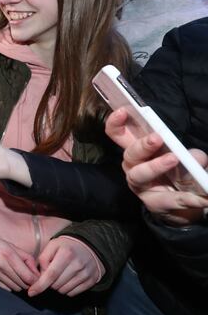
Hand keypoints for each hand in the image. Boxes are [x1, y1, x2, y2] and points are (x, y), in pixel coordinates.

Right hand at [0, 229, 38, 291]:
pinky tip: (8, 279)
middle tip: (28, 278)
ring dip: (19, 285)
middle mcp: (1, 265)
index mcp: (9, 255)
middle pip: (23, 284)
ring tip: (17, 277)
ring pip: (15, 288)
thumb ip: (27, 258)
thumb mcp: (12, 246)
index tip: (37, 279)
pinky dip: (10, 286)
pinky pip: (5, 289)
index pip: (28, 276)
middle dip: (28, 283)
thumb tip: (37, 273)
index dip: (36, 280)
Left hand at [28, 236, 102, 296]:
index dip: (40, 285)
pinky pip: (72, 293)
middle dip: (48, 283)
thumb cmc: (67, 247)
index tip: (31, 292)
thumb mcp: (53, 245)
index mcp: (66, 254)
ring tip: (60, 276)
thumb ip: (43, 259)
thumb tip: (40, 276)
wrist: (90, 247)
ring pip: (63, 291)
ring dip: (57, 287)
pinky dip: (66, 290)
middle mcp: (77, 265)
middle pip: (56, 284)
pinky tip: (67, 280)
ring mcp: (85, 274)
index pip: (51, 275)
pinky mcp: (90, 281)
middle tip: (50, 275)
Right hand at [107, 109, 207, 224]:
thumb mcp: (190, 160)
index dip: (116, 123)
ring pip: (139, 174)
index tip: (123, 111)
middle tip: (157, 138)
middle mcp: (133, 166)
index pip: (118, 135)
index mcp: (139, 151)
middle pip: (129, 153)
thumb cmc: (182, 174)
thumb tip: (193, 157)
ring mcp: (140, 185)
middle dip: (141, 145)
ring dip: (155, 166)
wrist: (187, 204)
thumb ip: (193, 156)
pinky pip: (164, 199)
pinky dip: (182, 198)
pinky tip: (197, 197)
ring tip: (174, 159)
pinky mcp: (151, 203)